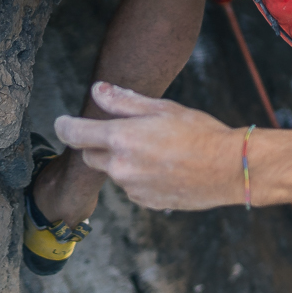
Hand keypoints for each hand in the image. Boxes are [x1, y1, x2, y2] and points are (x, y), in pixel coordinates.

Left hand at [55, 81, 237, 209]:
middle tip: (126, 134)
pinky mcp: (146, 203)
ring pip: (114, 172)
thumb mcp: (163, 108)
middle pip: (90, 156)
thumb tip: (97, 90)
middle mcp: (121, 167)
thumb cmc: (200, 133)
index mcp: (121, 138)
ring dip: (124, 162)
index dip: (64, 126)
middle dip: (99, 144)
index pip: (75, 133)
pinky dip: (140, 178)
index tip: (61, 123)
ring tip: (158, 152)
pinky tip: (165, 169)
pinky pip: (132, 188)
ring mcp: (132, 188)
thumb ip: (124, 101)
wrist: (230, 169)